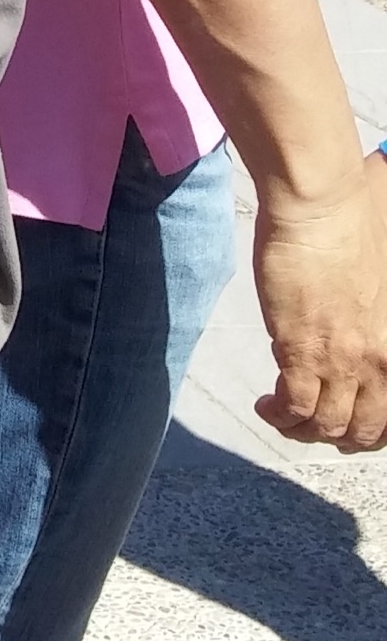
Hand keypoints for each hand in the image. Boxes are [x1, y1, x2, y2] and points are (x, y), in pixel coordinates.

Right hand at [253, 156, 386, 448]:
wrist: (322, 205)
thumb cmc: (357, 218)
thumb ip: (382, 303)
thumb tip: (367, 302)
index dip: (372, 428)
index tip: (351, 418)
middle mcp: (383, 362)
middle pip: (364, 431)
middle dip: (338, 435)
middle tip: (316, 421)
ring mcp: (344, 361)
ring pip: (327, 426)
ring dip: (303, 430)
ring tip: (282, 414)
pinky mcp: (303, 353)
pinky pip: (294, 408)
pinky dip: (279, 416)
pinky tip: (266, 404)